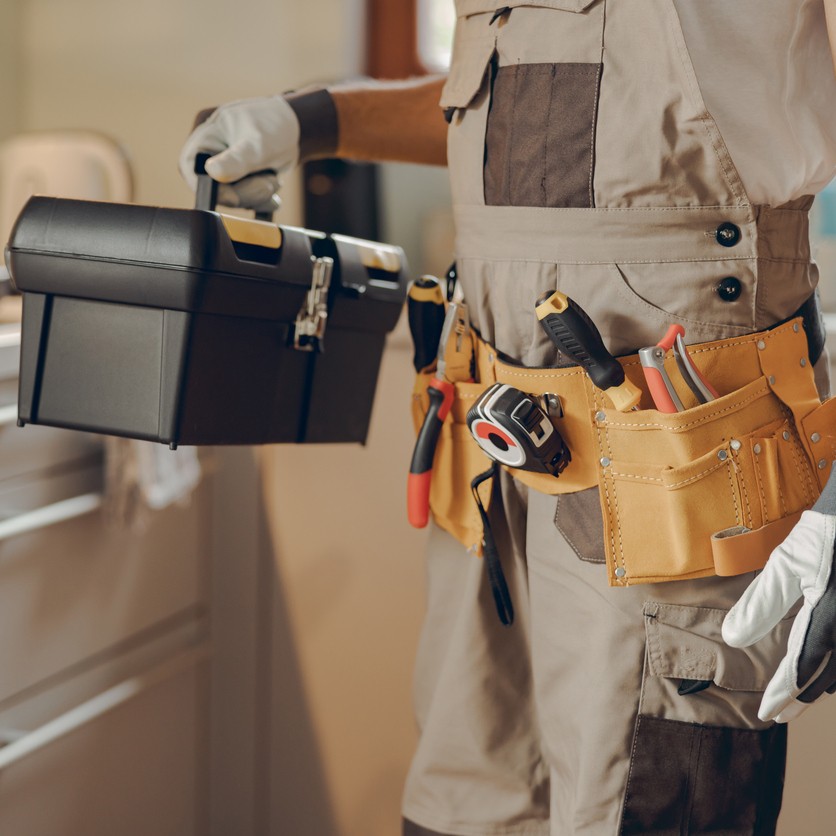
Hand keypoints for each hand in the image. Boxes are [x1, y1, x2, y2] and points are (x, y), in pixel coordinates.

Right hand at [178, 96, 299, 209]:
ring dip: (256, 194)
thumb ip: (237, 160)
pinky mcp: (238, 180)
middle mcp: (211, 152)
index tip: (233, 197)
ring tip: (272, 177)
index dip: (207, 187)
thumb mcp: (258, 144)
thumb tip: (212, 172)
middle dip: (243, 193)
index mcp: (207, 134)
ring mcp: (224, 167)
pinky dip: (260, 198)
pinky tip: (272, 184)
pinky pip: (243, 199)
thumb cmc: (276, 127)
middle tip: (268, 183)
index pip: (190, 166)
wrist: (297, 129)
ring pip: (231, 197)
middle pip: (213, 188)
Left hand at [723, 465, 835, 722]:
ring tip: (796, 693)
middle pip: (826, 675)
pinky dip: (832, 663)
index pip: (803, 668)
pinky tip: (822, 665)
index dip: (784, 694)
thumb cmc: (825, 534)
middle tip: (779, 713)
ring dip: (820, 682)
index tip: (767, 714)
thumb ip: (760, 605)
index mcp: (829, 619)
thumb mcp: (786, 565)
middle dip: (801, 695)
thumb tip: (730, 638)